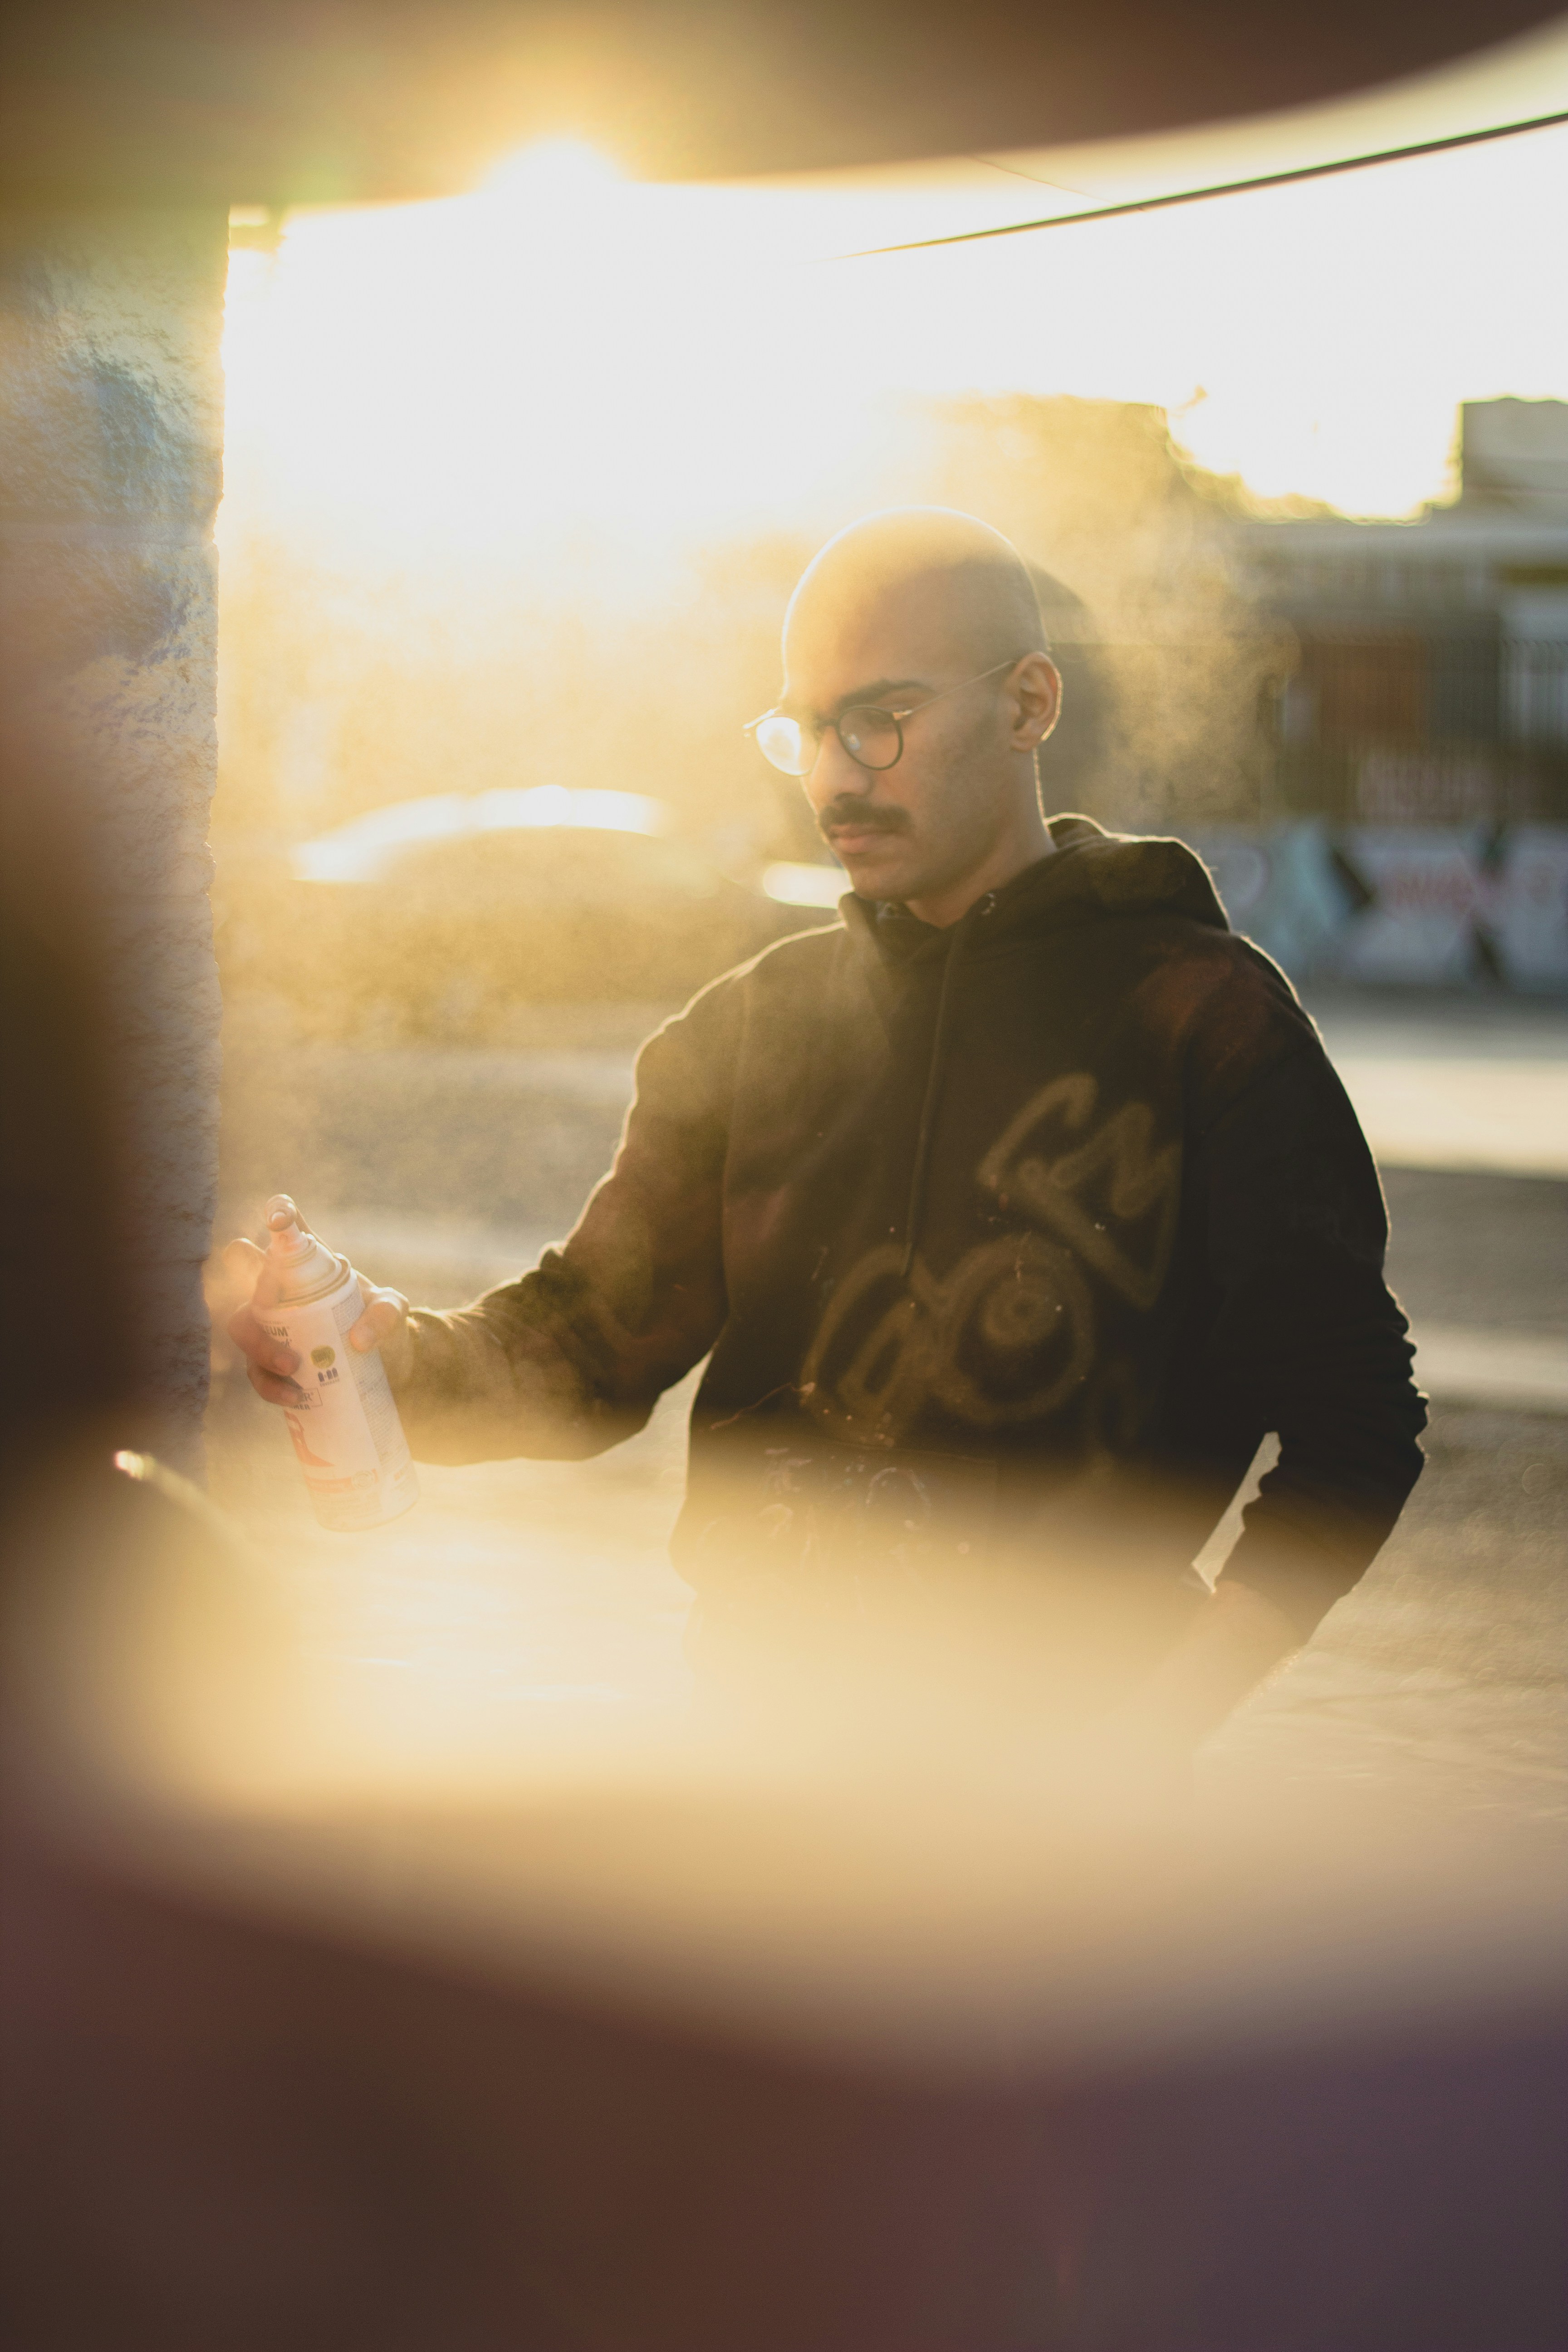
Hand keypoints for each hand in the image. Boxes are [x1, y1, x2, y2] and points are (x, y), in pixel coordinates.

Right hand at [222, 1200, 411, 1405]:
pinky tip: (293, 1395)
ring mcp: (270, 1325)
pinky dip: (270, 1384)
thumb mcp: (393, 1310)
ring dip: (260, 1344)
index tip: (279, 1219)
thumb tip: (358, 1340)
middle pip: (243, 1266)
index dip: (279, 1217)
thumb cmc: (383, 1325)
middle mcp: (280, 1289)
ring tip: (293, 1365)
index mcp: (308, 1265)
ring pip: (242, 1324)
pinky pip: (256, 1371)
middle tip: (268, 1298)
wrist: (384, 1367)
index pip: (288, 1231)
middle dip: (246, 1272)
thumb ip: (385, 1314)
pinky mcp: (270, 1363)